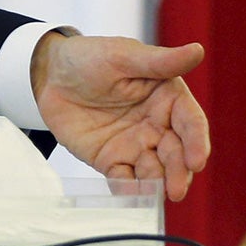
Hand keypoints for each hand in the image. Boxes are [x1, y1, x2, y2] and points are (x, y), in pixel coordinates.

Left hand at [31, 32, 209, 201]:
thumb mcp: (121, 56)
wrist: (47, 74)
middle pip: (176, 154)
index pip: (190, 124)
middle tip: (176, 189)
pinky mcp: (112, 160)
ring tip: (154, 194)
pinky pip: (124, 179)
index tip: (196, 160)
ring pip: (155, 171)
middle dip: (179, 172)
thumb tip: (197, 50)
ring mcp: (136, 146)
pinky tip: (128, 195)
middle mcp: (157, 126)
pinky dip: (128, 190)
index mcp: (168, 99)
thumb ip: (159, 61)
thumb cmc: (88, 58)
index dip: (197, 143)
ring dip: (157, 184)